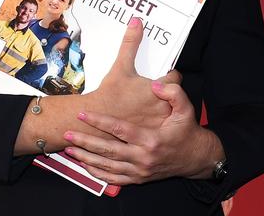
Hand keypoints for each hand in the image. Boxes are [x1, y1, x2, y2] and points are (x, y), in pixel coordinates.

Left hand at [63, 79, 222, 184]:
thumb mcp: (187, 109)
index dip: (99, 121)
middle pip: (107, 150)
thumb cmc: (188, 132)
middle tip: (66, 134)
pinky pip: (113, 178)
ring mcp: (139, 171)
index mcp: (151, 140)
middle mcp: (143, 158)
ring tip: (69, 149)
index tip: (83, 114)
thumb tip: (156, 85)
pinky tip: (85, 165)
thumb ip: (173, 93)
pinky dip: (97, 173)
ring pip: (107, 166)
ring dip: (86, 158)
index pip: (119, 130)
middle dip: (84, 141)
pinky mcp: (138, 178)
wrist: (196, 158)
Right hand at [84, 17, 177, 127]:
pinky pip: (159, 126)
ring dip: (163, 107)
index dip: (171, 75)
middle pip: (174, 97)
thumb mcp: (121, 66)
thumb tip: (137, 22)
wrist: (95, 121)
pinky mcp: (149, 134)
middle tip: (158, 89)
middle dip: (167, 93)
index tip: (165, 74)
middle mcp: (162, 107)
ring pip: (168, 112)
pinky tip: (144, 117)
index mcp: (158, 89)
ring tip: (151, 103)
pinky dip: (155, 121)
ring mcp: (157, 123)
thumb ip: (131, 43)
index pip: (176, 79)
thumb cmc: (110, 94)